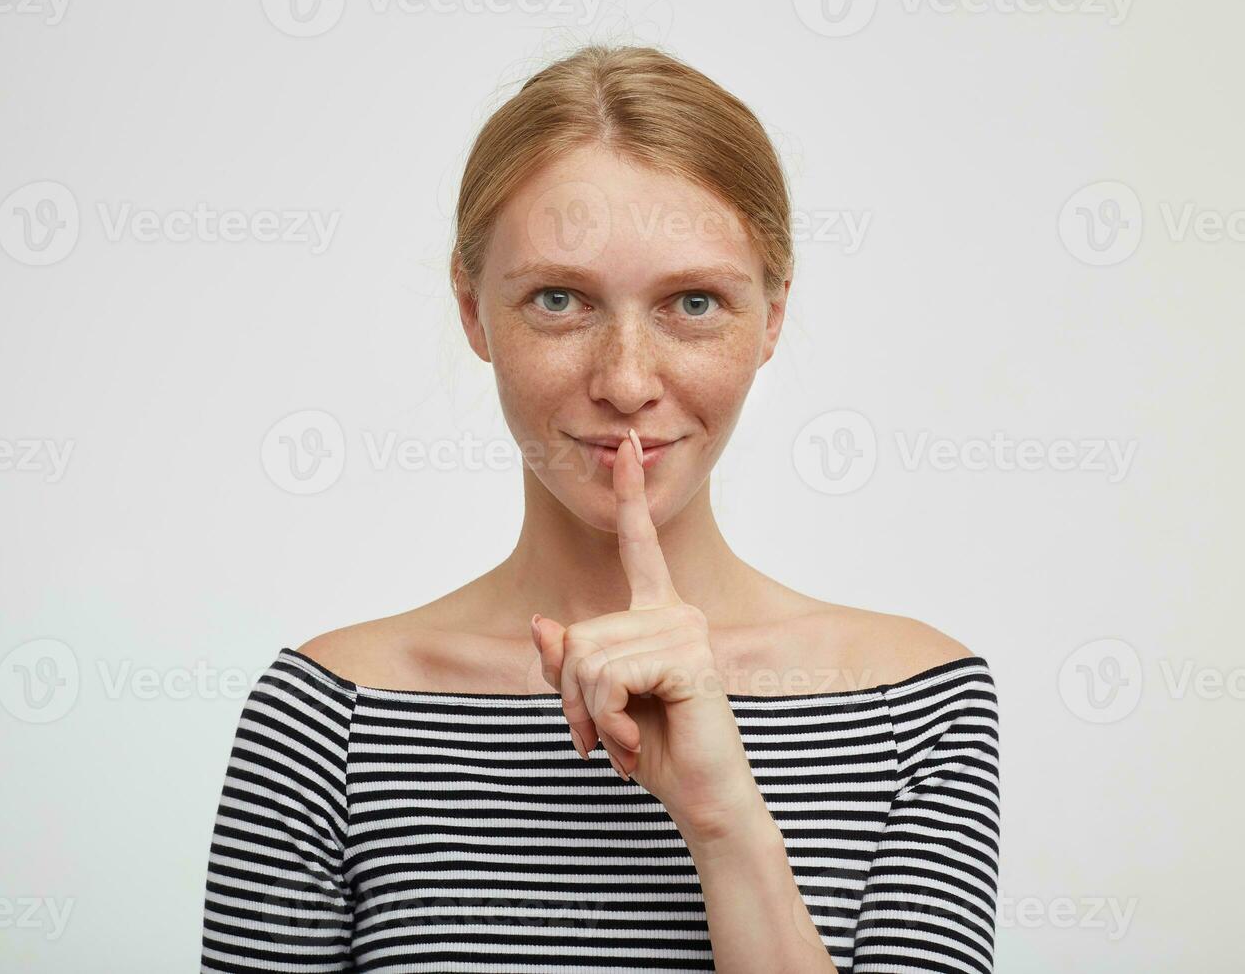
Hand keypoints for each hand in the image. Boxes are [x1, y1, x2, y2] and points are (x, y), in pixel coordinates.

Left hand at [529, 429, 764, 840]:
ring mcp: (685, 630)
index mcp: (659, 613)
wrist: (703, 798)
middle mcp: (676, 611)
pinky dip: (605, 720)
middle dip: (572, 696)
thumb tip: (541, 622)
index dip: (629, 495)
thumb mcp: (597, 704)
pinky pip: (607, 679)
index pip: (638, 544)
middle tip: (596, 737)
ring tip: (618, 741)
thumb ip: (569, 663)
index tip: (626, 446)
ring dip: (588, 715)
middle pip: (578, 635)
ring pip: (586, 658)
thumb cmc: (656, 749)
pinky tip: (632, 743)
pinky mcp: (687, 657)